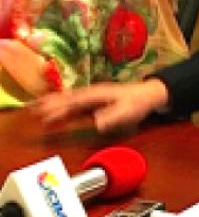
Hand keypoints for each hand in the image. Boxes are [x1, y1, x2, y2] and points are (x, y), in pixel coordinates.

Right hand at [27, 79, 168, 134]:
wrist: (148, 93)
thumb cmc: (137, 103)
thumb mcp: (127, 112)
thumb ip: (112, 117)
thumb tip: (97, 124)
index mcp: (97, 94)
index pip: (75, 102)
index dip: (60, 109)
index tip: (46, 117)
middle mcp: (92, 92)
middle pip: (67, 98)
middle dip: (49, 104)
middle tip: (31, 111)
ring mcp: (92, 93)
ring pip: (68, 97)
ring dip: (52, 101)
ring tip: (35, 106)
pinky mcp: (93, 97)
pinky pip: (73, 98)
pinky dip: (60, 101)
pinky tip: (52, 104)